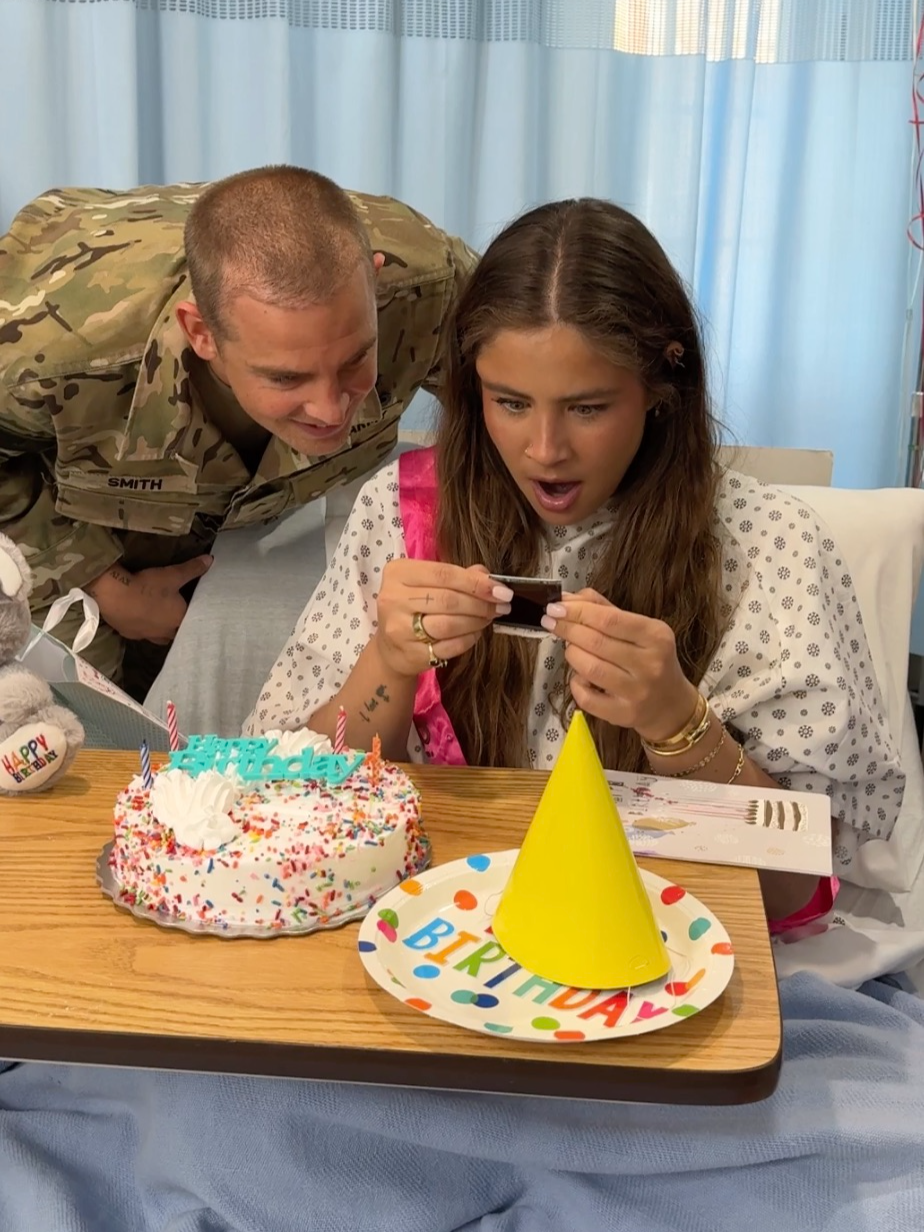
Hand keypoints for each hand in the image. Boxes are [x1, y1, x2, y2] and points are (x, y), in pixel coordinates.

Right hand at [86, 557, 211, 643]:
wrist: (113, 596)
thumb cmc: (148, 587)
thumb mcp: (173, 575)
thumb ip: (192, 569)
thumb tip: (211, 560)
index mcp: (179, 621)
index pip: (193, 623)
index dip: (193, 616)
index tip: (193, 609)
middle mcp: (165, 633)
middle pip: (176, 633)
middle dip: (178, 625)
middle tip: (178, 613)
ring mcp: (146, 635)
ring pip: (159, 636)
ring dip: (161, 628)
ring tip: (160, 617)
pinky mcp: (129, 634)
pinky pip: (140, 633)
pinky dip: (142, 626)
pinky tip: (139, 617)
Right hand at [374, 559, 511, 678]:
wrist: (391, 647)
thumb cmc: (415, 606)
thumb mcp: (429, 583)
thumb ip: (459, 576)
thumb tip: (488, 577)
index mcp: (398, 573)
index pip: (444, 574)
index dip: (476, 582)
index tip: (501, 591)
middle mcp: (393, 599)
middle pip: (448, 599)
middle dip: (480, 604)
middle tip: (501, 606)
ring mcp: (398, 629)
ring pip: (449, 624)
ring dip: (476, 621)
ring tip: (488, 618)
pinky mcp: (409, 654)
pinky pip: (448, 647)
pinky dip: (468, 640)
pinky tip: (475, 633)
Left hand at [541, 589, 700, 740]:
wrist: (671, 705)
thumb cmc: (649, 659)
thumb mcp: (638, 628)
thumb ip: (603, 610)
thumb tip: (566, 599)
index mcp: (656, 635)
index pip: (609, 619)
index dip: (578, 611)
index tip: (555, 607)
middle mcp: (650, 664)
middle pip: (596, 642)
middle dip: (568, 629)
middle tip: (552, 623)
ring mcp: (637, 692)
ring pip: (589, 668)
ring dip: (571, 654)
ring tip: (571, 648)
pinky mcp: (624, 714)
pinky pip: (586, 698)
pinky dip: (575, 683)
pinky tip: (580, 676)